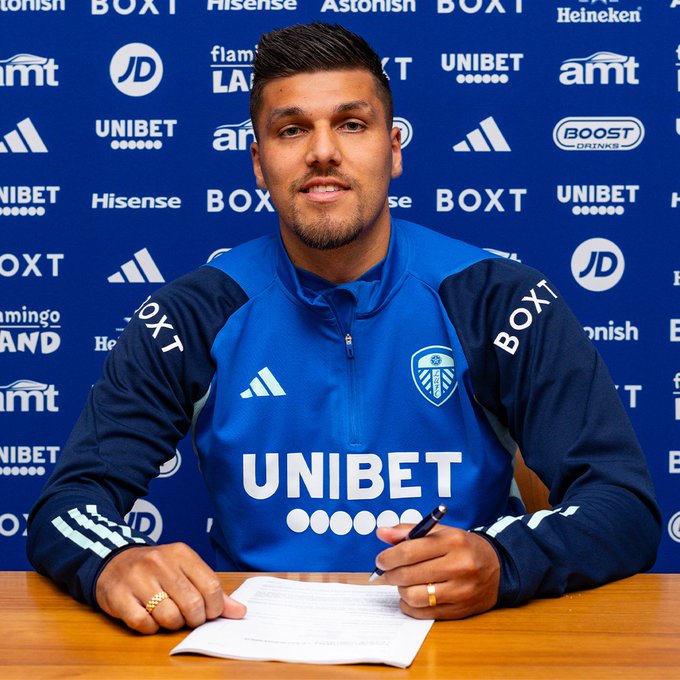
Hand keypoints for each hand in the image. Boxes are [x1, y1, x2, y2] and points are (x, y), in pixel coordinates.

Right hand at [95, 542, 246, 633]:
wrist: (114, 561)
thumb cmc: (157, 569)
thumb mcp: (185, 569)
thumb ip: (211, 590)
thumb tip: (239, 612)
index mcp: (181, 553)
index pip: (211, 586)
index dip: (215, 607)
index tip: (210, 612)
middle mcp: (160, 563)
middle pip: (192, 604)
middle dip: (195, 619)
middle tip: (190, 617)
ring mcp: (138, 579)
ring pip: (169, 617)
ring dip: (173, 624)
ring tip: (169, 615)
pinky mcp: (119, 597)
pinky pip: (144, 624)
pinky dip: (151, 628)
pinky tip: (150, 618)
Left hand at [374, 524, 499, 619]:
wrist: (497, 567)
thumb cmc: (462, 547)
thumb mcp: (440, 531)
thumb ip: (408, 531)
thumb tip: (381, 533)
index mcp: (452, 541)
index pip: (409, 551)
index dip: (388, 557)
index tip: (380, 560)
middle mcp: (458, 565)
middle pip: (409, 575)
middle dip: (390, 575)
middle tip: (386, 572)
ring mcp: (460, 590)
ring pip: (414, 596)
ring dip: (401, 590)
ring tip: (402, 583)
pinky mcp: (460, 610)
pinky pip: (424, 613)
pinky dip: (410, 605)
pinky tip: (412, 596)